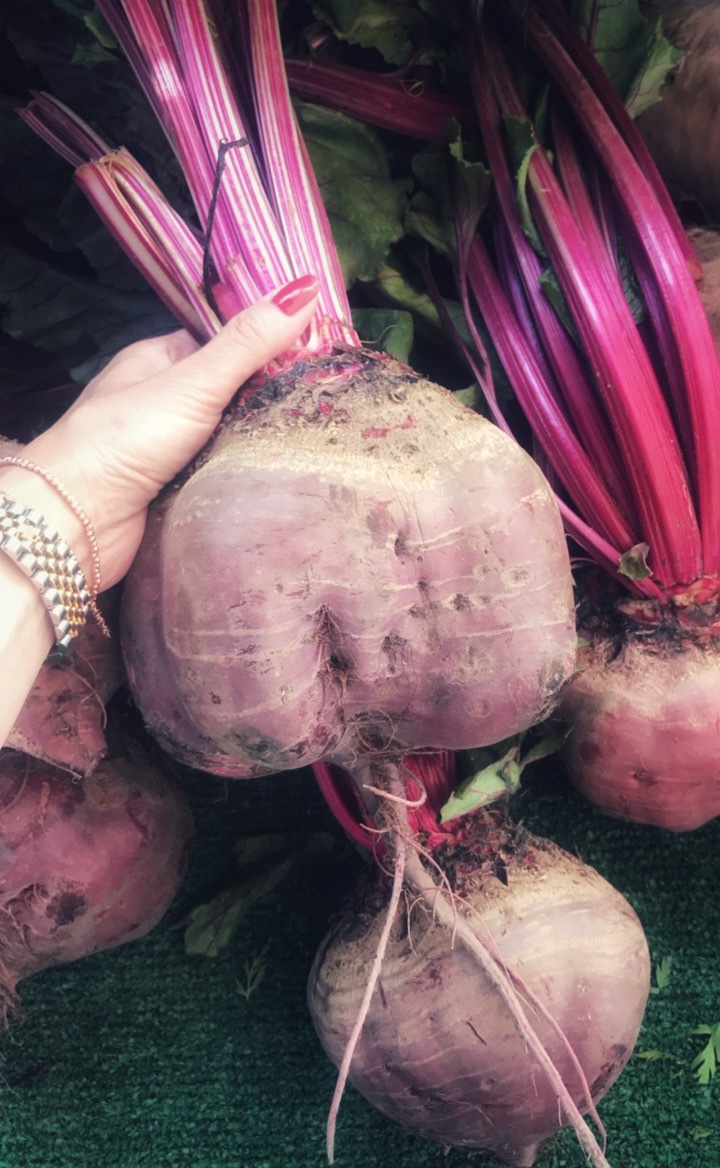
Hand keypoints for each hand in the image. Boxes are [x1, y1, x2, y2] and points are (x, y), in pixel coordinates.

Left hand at [0, 279, 318, 589]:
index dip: (267, 339)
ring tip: (311, 435)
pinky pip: (220, 472)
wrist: (75, 521)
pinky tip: (273, 474)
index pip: (223, 338)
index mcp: (157, 359)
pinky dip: (242, 473)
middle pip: (229, 389)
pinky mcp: (172, 488)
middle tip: (324, 396)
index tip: (318, 345)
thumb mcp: (193, 382)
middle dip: (269, 395)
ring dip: (258, 439)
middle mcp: (158, 400)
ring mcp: (164, 447)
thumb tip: (303, 291)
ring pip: (227, 434)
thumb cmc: (122, 440)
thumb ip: (247, 344)